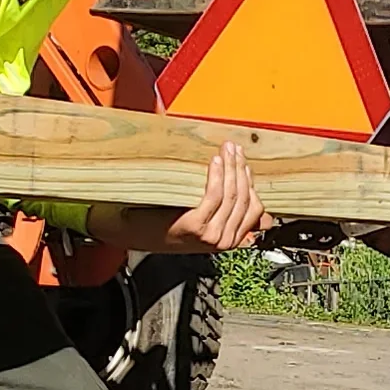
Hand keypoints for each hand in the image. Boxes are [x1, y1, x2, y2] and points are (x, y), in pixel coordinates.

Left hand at [108, 133, 271, 256]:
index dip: (250, 182)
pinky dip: (216, 176)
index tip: (244, 163)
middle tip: (235, 149)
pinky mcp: (195, 226)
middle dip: (240, 169)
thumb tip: (250, 205)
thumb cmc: (164, 225)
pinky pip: (213, 196)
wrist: (135, 234)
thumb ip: (226, 215)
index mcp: (231, 240)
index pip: (255, 209)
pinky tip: (215, 162)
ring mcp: (211, 235)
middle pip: (243, 198)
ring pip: (231, 195)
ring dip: (231, 168)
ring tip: (227, 151)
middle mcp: (224, 240)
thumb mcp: (202, 223)